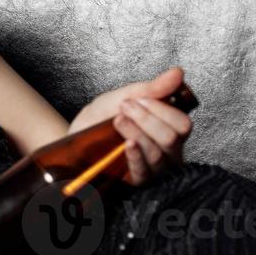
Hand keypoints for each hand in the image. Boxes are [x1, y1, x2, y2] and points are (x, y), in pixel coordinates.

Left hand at [67, 66, 192, 185]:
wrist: (73, 138)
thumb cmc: (99, 119)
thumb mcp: (121, 98)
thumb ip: (151, 88)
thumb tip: (178, 73)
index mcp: (168, 129)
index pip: (182, 124)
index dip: (161, 109)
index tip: (136, 100)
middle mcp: (166, 151)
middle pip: (173, 137)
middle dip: (146, 119)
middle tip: (125, 109)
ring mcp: (153, 168)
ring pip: (159, 153)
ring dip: (136, 131)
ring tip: (117, 120)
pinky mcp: (136, 181)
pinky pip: (145, 172)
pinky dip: (136, 155)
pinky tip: (128, 143)